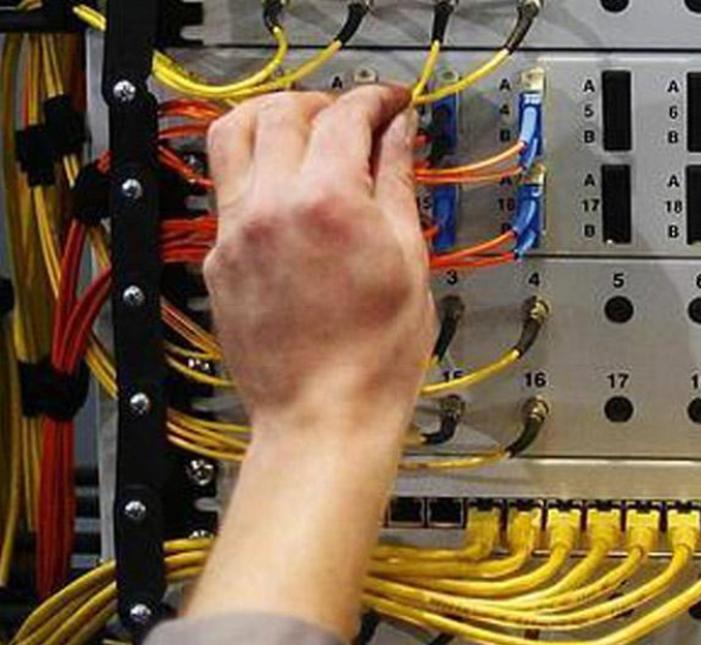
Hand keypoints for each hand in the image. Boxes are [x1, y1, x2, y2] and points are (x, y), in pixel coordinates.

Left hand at [188, 86, 433, 636]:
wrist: (324, 415)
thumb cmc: (379, 354)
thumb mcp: (408, 260)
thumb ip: (397, 185)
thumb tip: (400, 135)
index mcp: (329, 200)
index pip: (347, 116)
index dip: (375, 99)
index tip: (395, 102)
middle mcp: (272, 203)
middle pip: (285, 112)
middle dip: (326, 102)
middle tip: (357, 119)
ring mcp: (236, 229)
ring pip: (234, 134)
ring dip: (273, 119)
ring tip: (306, 136)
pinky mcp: (218, 256)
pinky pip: (227, 187)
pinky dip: (256, 169)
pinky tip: (288, 193)